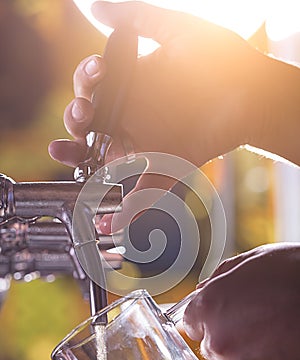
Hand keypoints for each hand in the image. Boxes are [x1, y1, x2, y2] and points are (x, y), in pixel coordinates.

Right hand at [49, 1, 261, 231]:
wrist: (255, 91)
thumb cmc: (220, 58)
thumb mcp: (176, 32)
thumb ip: (137, 20)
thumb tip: (93, 7)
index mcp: (132, 85)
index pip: (94, 86)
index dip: (85, 82)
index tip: (97, 73)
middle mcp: (136, 115)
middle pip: (92, 124)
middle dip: (75, 118)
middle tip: (81, 112)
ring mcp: (150, 143)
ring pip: (105, 157)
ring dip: (80, 158)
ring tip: (63, 151)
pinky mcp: (169, 164)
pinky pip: (144, 191)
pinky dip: (127, 211)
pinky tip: (106, 221)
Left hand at [183, 243, 299, 359]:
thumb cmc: (293, 272)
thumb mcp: (251, 260)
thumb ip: (221, 278)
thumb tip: (205, 290)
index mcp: (209, 305)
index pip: (193, 322)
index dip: (210, 320)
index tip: (221, 321)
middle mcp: (219, 339)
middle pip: (211, 350)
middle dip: (229, 341)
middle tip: (255, 330)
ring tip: (269, 353)